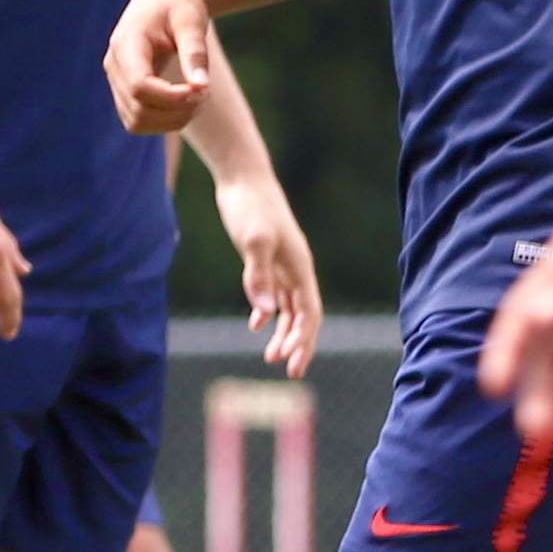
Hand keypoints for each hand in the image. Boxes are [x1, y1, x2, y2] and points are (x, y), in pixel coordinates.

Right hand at [104, 0, 215, 135]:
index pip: (139, 86)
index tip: (204, 91)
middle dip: (176, 112)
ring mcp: (116, 80)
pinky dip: (164, 121)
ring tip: (198, 100)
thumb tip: (202, 87)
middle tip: (206, 95)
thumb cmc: (179, 4)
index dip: (172, 98)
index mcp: (126, 44)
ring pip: (136, 122)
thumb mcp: (192, 21)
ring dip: (170, 121)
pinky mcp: (124, 90)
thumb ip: (195, 53)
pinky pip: (138, 120)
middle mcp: (114, 65)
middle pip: (138, 109)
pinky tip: (186, 103)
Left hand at [215, 170, 322, 373]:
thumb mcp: (253, 240)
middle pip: (303, 316)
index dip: (304, 341)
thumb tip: (266, 313)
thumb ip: (258, 275)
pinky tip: (256, 324)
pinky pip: (273, 293)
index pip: (309, 314)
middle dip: (298, 344)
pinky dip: (267, 311)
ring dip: (283, 332)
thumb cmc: (250, 206)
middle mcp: (295, 269)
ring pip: (289, 308)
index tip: (294, 365)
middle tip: (289, 372)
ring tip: (270, 357)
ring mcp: (282, 264)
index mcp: (299, 268)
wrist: (242, 179)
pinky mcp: (266, 259)